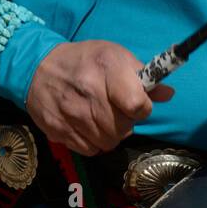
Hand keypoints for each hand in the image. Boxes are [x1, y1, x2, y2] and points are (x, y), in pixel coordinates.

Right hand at [27, 40, 173, 155]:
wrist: (37, 67)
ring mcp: (70, 112)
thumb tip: (168, 94)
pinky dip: (93, 143)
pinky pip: (89, 150)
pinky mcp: (58, 129)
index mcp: (107, 68)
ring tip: (101, 118)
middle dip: (125, 122)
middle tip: (116, 110)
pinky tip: (87, 127)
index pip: (137, 105)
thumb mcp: (116, 57)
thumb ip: (143, 77)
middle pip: (123, 128)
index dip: (141, 108)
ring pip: (108, 142)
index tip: (136, 103)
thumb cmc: (85, 61)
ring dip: (110, 134)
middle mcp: (88, 90)